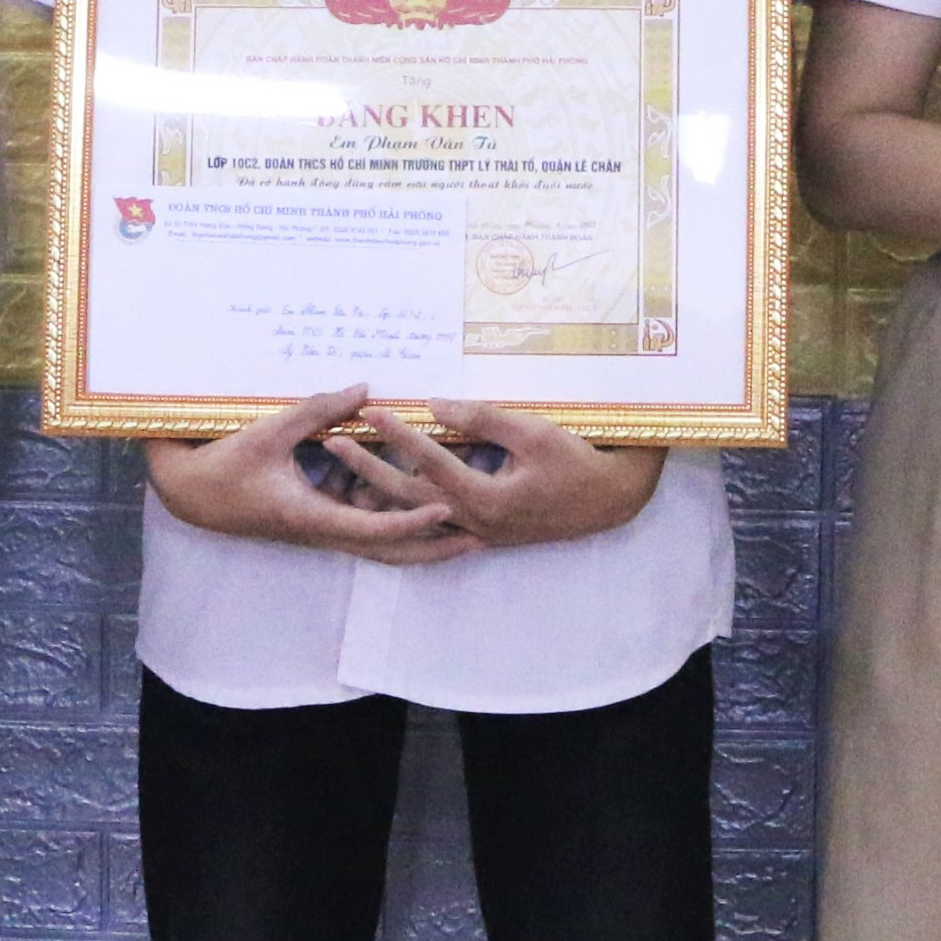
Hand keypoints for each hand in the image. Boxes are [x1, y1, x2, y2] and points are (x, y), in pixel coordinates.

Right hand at [143, 386, 474, 565]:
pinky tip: (400, 475)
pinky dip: (382, 503)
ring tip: (458, 510)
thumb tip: (365, 388)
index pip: (374, 530)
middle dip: (433, 549)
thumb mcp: (270, 430)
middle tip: (478, 538)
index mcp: (313, 518)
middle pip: (388, 551)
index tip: (447, 507)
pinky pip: (358, 516)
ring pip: (376, 536)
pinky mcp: (314, 516)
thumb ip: (319, 409)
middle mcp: (322, 530)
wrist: (188, 493)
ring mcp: (319, 526)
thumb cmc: (224, 464)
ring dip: (412, 524)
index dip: (412, 521)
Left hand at [340, 402, 667, 550]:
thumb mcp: (534, 432)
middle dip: (366, 469)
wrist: (608, 501)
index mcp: (484, 498)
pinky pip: (430, 529)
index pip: (428, 459)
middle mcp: (472, 522)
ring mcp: (474, 534)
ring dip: (377, 499)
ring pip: (412, 519)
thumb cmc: (575, 461)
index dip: (396, 432)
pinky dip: (403, 517)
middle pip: (405, 496)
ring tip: (341, 477)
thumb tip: (435, 405)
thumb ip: (483, 419)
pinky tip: (381, 504)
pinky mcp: (480, 535)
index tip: (368, 408)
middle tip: (332, 443)